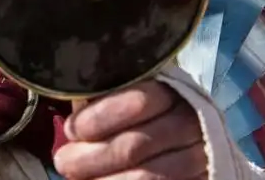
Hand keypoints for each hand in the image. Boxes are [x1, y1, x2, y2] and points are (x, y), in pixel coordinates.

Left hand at [53, 80, 206, 179]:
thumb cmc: (140, 115)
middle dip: (91, 157)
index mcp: (170, 93)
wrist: (184, 142)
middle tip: (64, 161)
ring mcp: (199, 158)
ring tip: (78, 177)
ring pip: (147, 177)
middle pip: (136, 144)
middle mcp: (190, 124)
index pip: (138, 101)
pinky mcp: (201, 179)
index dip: (100, 117)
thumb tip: (71, 127)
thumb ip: (102, 105)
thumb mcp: (124, 99)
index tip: (72, 130)